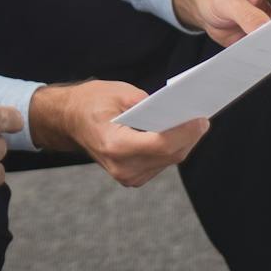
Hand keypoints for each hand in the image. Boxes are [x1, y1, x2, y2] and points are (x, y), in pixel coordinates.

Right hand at [28, 80, 208, 187]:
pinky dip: (173, 147)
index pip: (161, 144)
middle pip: (170, 154)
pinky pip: (162, 163)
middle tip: (203, 116)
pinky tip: (180, 132)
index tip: (201, 118)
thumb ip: (149, 103)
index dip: (185, 132)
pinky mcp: (132, 177)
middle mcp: (122, 167)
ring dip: (184, 142)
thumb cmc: (89, 104)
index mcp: (115, 145)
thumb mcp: (118, 93)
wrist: (67, 121)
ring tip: (196, 122)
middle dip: (189, 135)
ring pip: (169, 160)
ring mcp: (127, 176)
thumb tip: (178, 108)